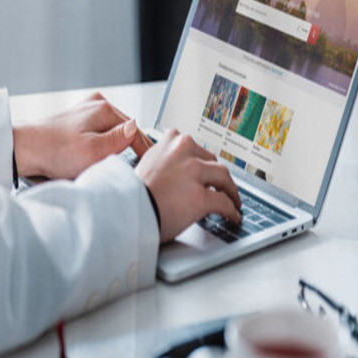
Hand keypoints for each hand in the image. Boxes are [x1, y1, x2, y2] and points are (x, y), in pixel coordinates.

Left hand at [12, 91, 151, 180]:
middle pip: (124, 131)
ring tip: (110, 164)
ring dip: (112, 148)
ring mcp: (85, 112)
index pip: (135, 131)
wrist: (23, 151)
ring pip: (110, 132)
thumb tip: (136, 129)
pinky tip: (92, 158)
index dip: (144, 150)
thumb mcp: (94, 151)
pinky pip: (97, 134)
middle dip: (127, 149)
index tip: (150, 165)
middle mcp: (96, 105)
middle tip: (132, 168)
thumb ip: (119, 140)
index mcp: (104, 109)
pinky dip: (99, 146)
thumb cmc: (53, 152)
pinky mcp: (75, 121)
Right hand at [135, 129, 241, 243]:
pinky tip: (233, 216)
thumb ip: (164, 161)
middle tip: (222, 188)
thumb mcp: (146, 164)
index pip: (196, 148)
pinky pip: (224, 203)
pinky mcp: (201, 196)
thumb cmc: (131, 194)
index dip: (203, 162)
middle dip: (218, 176)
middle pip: (213, 161)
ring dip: (231, 191)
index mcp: (171, 141)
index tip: (206, 170)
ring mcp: (194, 172)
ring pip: (224, 178)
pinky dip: (231, 210)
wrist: (124, 212)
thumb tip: (177, 172)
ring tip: (233, 201)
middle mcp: (184, 150)